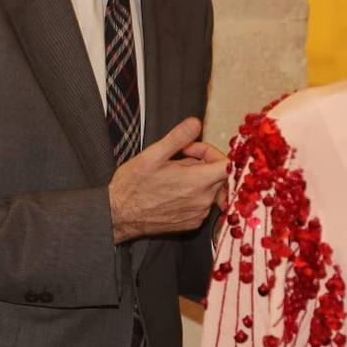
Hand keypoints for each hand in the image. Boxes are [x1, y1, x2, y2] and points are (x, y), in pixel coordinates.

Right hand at [109, 117, 227, 242]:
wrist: (118, 215)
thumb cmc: (132, 186)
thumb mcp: (152, 155)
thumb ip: (178, 138)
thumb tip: (196, 123)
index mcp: (196, 183)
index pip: (228, 166)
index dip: (214, 153)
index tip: (195, 150)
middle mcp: (202, 201)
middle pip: (218, 176)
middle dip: (202, 162)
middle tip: (179, 158)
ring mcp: (198, 215)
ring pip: (210, 189)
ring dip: (198, 179)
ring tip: (173, 175)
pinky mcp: (192, 224)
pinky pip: (202, 203)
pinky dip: (193, 194)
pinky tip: (173, 190)